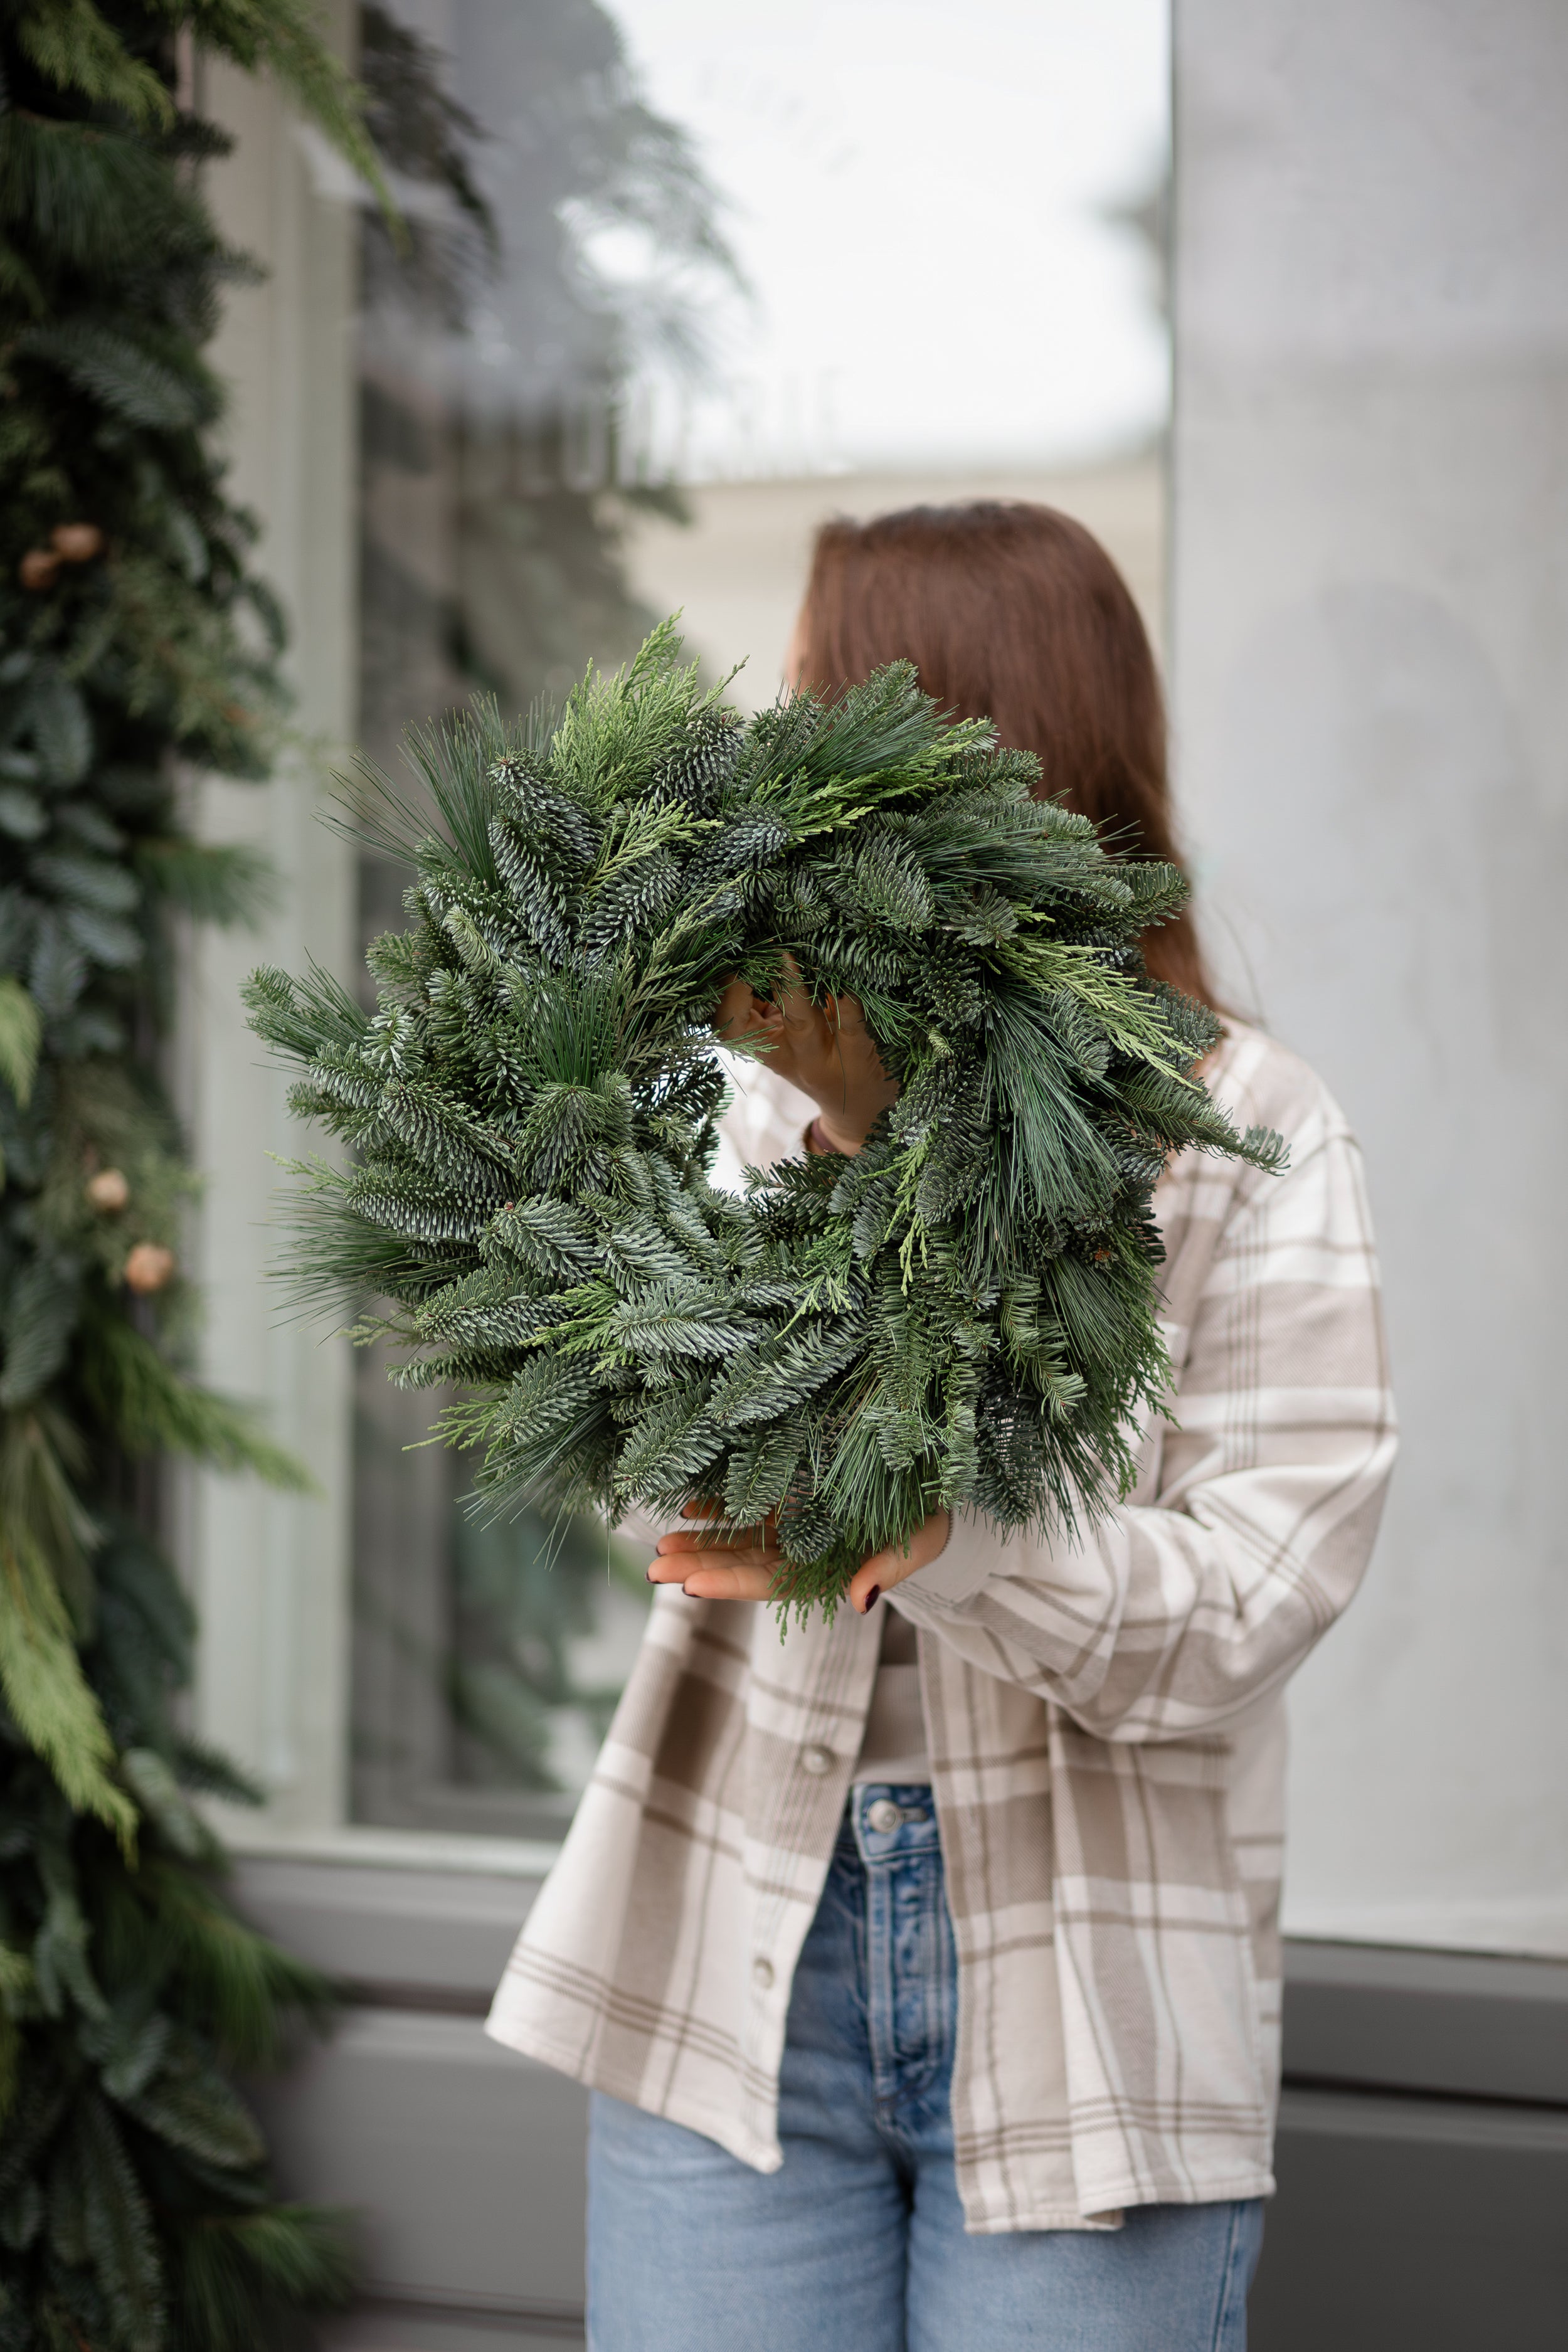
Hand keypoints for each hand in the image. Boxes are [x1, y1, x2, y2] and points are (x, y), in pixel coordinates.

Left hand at [647, 1503, 950, 1615]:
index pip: (767, 1584)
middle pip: (740, 1566)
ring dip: (700, 1542)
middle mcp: (799, 1553)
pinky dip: (720, 1508)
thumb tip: (861, 1602)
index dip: (729, 1585)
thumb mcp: (911, 1547)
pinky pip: (749, 1507)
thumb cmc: (926, 1529)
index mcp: (822, 1573)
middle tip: (655, 1567)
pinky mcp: (791, 1497)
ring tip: (662, 1541)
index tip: (690, 1588)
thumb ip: (883, 1572)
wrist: (935, 1501)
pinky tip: (690, 1505)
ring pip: (736, 1540)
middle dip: (698, 1568)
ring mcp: (791, 1527)